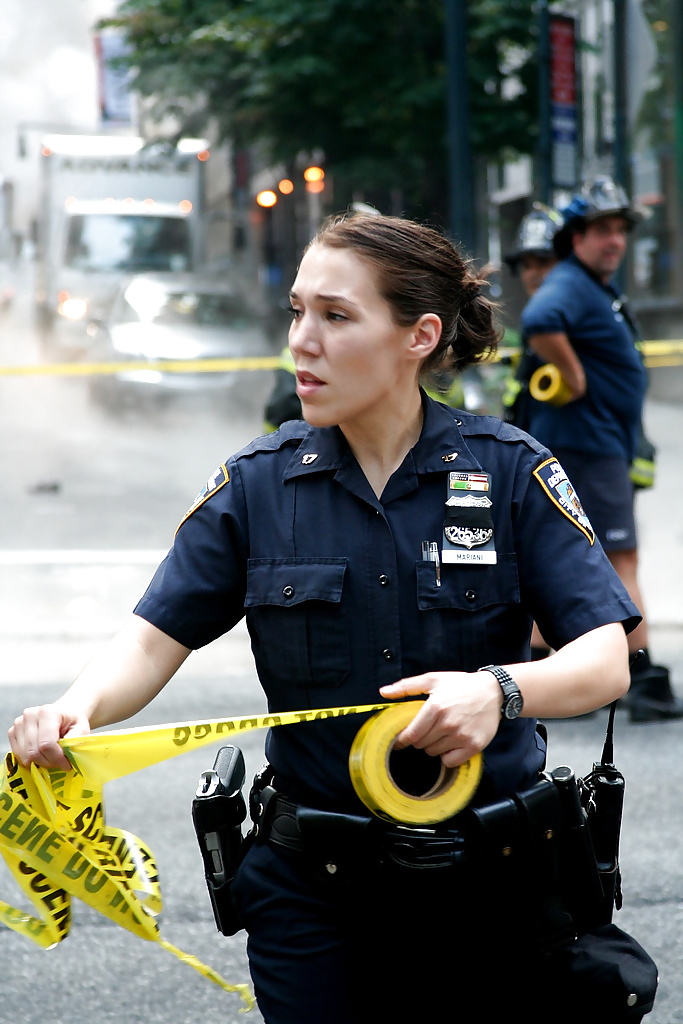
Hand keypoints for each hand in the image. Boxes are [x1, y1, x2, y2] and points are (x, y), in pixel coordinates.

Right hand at [8, 702, 90, 770]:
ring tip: (52, 757)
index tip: (67, 764)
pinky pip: (18, 755)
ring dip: (40, 762)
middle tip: (60, 763)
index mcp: (48, 712)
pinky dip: (30, 760)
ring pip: (24, 756)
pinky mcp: (12, 731)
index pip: (46, 744)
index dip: (56, 759)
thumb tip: (67, 754)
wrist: (63, 715)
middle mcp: (30, 715)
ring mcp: (19, 723)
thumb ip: (75, 741)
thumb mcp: (82, 729)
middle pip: (33, 752)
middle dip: (49, 762)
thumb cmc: (72, 722)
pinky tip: (42, 754)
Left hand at [379, 671, 501, 766]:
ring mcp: (461, 736)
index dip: (403, 740)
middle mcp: (448, 724)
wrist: (493, 691)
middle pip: (421, 745)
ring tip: (442, 732)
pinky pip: (450, 761)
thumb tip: (383, 692)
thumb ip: (406, 687)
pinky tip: (451, 743)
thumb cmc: (460, 685)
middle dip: (420, 739)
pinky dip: (448, 755)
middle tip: (428, 729)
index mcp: (435, 708)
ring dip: (434, 746)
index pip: (411, 735)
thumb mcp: (433, 680)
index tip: (401, 741)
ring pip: (434, 753)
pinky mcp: (474, 746)